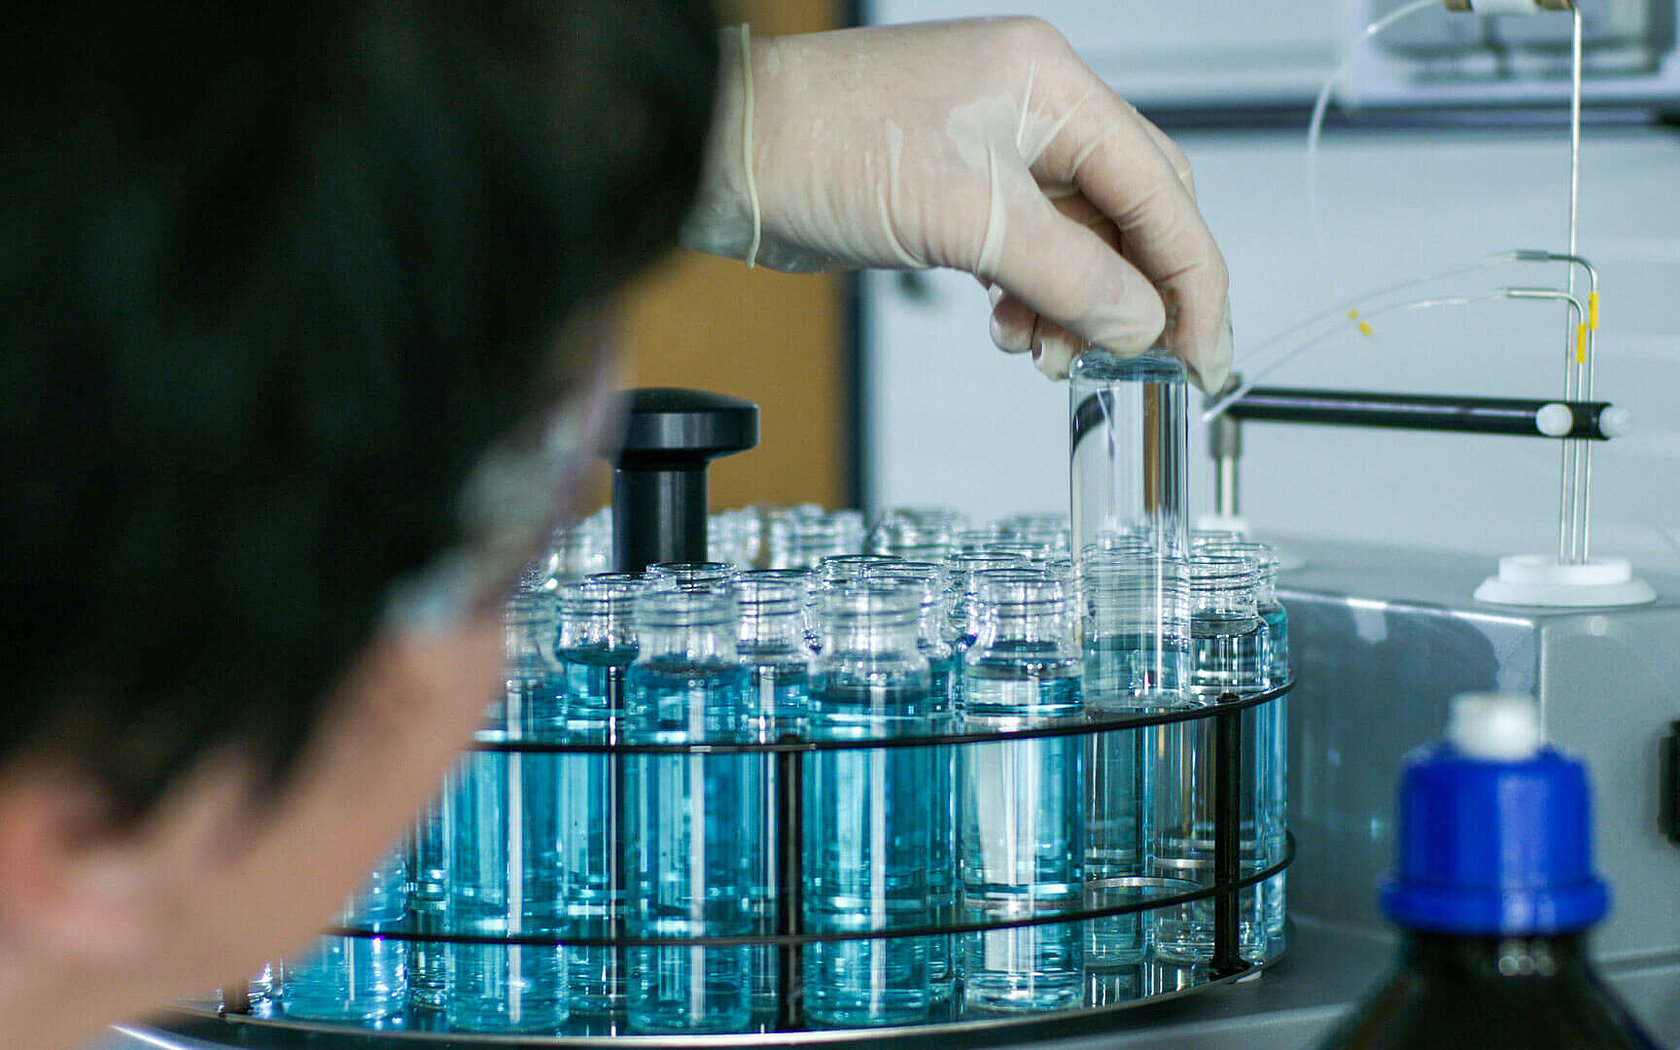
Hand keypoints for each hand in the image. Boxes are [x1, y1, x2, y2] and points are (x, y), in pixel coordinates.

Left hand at [682, 18, 1230, 390]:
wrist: (729, 158)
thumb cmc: (821, 148)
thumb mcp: (965, 218)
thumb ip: (1069, 275)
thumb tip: (1141, 323)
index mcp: (1051, 86)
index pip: (1160, 189)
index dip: (1192, 279)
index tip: (1204, 354)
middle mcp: (1035, 110)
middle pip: (1132, 214)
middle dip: (1137, 296)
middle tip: (1142, 363)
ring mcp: (997, 151)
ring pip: (1081, 243)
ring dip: (1078, 307)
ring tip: (1046, 352)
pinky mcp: (962, 193)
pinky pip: (1031, 254)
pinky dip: (1035, 299)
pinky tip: (1013, 330)